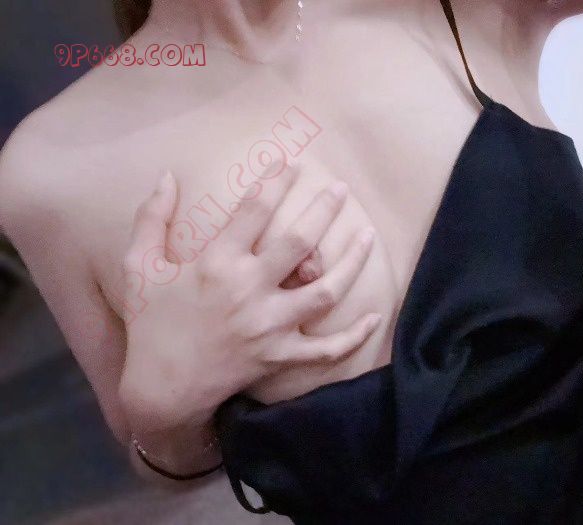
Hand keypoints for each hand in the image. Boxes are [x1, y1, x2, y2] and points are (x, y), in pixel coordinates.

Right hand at [118, 163, 380, 431]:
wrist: (161, 388)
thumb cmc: (150, 324)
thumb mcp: (139, 266)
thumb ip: (151, 218)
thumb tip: (166, 176)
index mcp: (216, 262)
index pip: (254, 209)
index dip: (275, 180)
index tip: (290, 164)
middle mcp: (249, 290)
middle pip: (299, 241)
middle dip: (324, 209)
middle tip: (341, 188)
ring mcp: (269, 326)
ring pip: (325, 290)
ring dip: (352, 262)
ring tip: (368, 236)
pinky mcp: (280, 357)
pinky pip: (326, 349)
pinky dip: (354, 336)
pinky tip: (375, 317)